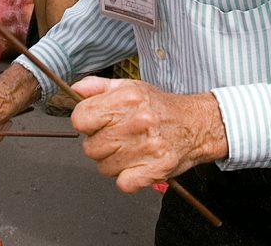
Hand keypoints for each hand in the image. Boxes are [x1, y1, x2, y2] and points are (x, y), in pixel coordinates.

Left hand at [70, 77, 228, 193]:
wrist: (195, 124)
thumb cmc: (159, 106)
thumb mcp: (129, 87)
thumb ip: (99, 87)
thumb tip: (75, 90)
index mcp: (126, 99)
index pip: (81, 118)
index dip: (84, 122)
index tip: (94, 123)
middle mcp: (137, 121)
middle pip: (90, 147)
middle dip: (98, 144)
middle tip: (114, 138)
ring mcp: (147, 147)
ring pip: (104, 167)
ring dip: (112, 162)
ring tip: (127, 150)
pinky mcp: (156, 169)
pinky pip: (123, 184)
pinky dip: (126, 178)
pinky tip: (135, 165)